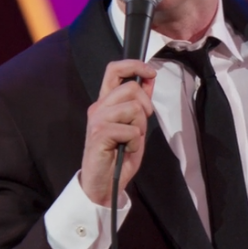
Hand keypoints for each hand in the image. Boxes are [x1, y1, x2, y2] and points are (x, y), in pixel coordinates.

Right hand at [79, 60, 155, 206]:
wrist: (103, 183)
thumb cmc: (118, 155)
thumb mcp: (134, 125)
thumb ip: (139, 103)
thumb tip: (149, 79)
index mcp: (106, 102)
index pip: (114, 70)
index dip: (134, 65)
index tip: (150, 73)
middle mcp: (99, 107)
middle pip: (131, 88)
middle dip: (145, 107)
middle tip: (139, 126)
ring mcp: (97, 120)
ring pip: (133, 108)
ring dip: (139, 128)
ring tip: (130, 141)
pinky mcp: (99, 134)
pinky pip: (130, 130)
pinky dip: (134, 143)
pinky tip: (125, 150)